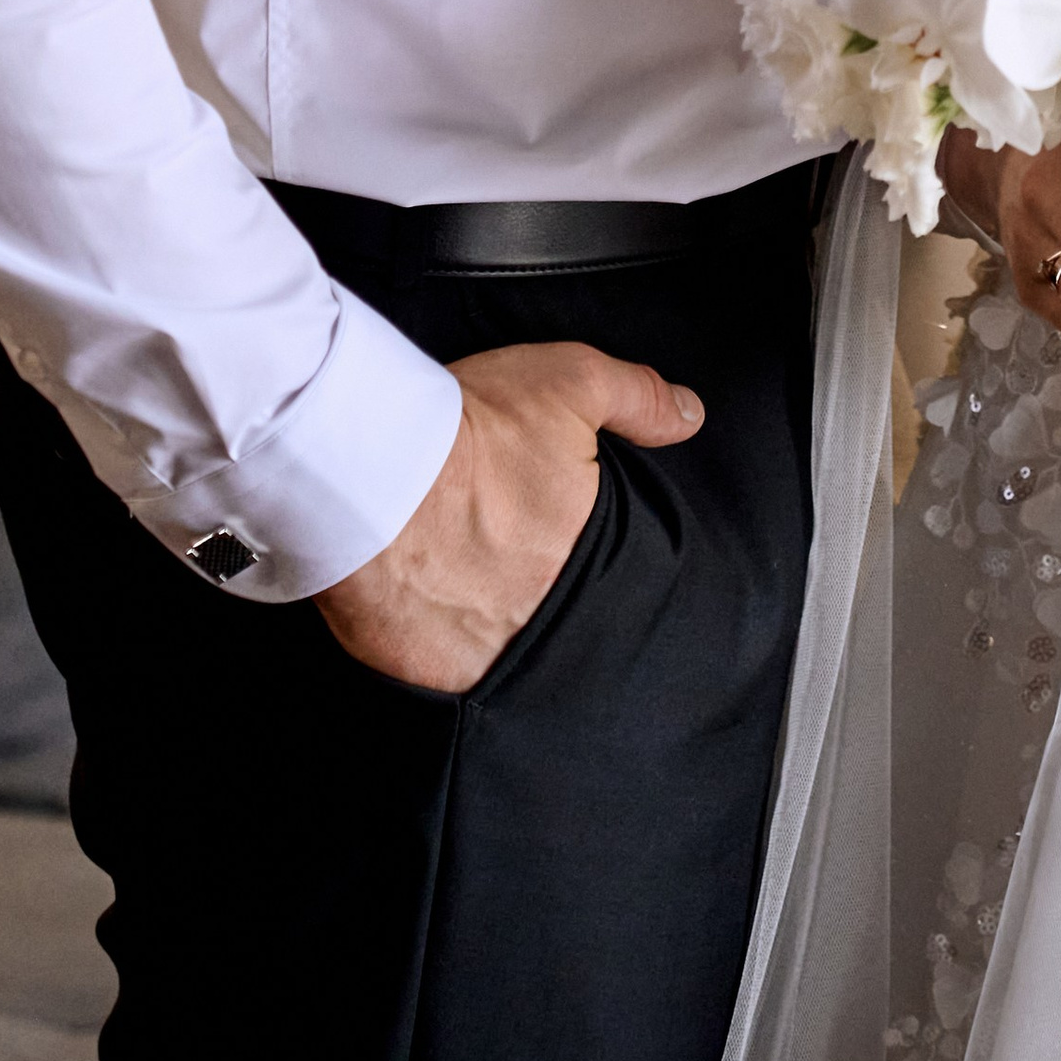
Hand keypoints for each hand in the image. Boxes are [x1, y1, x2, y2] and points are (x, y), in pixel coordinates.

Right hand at [314, 340, 701, 695]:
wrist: (371, 469)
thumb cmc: (468, 428)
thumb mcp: (570, 382)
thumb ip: (639, 399)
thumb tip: (690, 416)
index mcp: (588, 558)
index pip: (613, 580)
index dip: (588, 558)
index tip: (560, 541)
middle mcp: (545, 618)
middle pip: (559, 620)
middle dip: (542, 597)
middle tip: (510, 565)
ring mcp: (486, 657)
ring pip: (505, 657)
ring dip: (495, 632)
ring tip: (470, 595)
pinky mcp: (426, 677)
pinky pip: (445, 679)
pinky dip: (441, 656)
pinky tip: (430, 625)